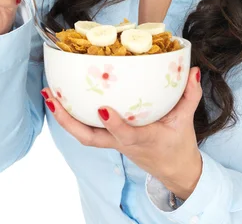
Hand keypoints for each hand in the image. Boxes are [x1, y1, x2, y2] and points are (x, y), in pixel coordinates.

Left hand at [41, 66, 202, 199]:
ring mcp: (113, 142)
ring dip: (64, 117)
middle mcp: (122, 143)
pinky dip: (71, 118)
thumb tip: (193, 70)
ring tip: (49, 94)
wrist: (174, 170)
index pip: (126, 134)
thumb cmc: (178, 145)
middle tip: (52, 97)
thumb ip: (190, 95)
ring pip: (83, 135)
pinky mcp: (109, 139)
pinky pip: (86, 131)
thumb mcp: (186, 120)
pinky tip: (61, 100)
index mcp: (143, 139)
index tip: (103, 109)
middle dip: (68, 119)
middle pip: (89, 137)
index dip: (114, 124)